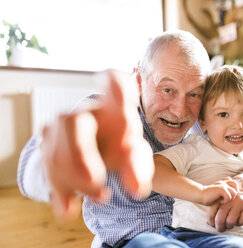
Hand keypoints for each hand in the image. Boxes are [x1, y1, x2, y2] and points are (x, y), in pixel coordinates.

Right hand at [41, 70, 153, 219]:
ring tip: (101, 196)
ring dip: (76, 181)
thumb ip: (139, 169)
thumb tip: (137, 190)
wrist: (94, 154)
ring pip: (55, 151)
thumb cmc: (119, 146)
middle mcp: (84, 113)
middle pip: (73, 123)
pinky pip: (47, 170)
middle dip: (81, 156)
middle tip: (98, 186)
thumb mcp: (134, 156)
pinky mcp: (47, 148)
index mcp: (113, 107)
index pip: (112, 82)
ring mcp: (61, 129)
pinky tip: (69, 209)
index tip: (117, 91)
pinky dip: (60, 193)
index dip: (114, 82)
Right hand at [201, 177, 237, 205]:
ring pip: (234, 192)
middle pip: (235, 184)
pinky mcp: (221, 189)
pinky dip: (225, 201)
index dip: (232, 189)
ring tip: (223, 200)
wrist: (199, 195)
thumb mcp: (217, 194)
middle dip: (233, 193)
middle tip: (227, 198)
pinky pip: (229, 196)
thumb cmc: (208, 197)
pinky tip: (219, 201)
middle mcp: (223, 182)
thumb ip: (224, 193)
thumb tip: (232, 199)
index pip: (233, 182)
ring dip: (230, 198)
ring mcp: (223, 185)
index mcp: (222, 182)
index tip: (226, 195)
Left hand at [207, 172, 242, 231]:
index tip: (213, 225)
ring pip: (230, 222)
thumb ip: (215, 208)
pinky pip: (241, 221)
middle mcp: (228, 200)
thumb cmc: (231, 194)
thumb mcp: (221, 197)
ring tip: (230, 224)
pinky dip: (239, 223)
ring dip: (230, 226)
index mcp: (220, 198)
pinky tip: (238, 219)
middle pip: (220, 219)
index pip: (211, 214)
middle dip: (219, 227)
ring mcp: (239, 203)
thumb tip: (208, 222)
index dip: (211, 223)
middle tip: (220, 228)